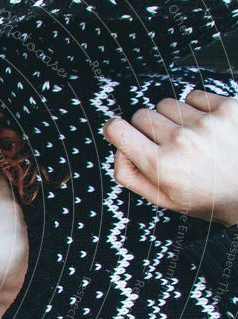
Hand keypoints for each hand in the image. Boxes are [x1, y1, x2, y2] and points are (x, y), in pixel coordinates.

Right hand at [103, 89, 237, 226]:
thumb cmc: (207, 196)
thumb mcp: (161, 198)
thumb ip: (129, 175)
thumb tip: (118, 147)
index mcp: (161, 165)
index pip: (117, 130)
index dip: (115, 130)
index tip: (120, 132)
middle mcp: (181, 141)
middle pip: (141, 115)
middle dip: (148, 128)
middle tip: (166, 145)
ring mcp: (206, 123)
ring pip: (167, 104)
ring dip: (173, 118)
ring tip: (190, 137)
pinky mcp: (227, 109)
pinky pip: (193, 96)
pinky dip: (196, 108)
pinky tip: (206, 128)